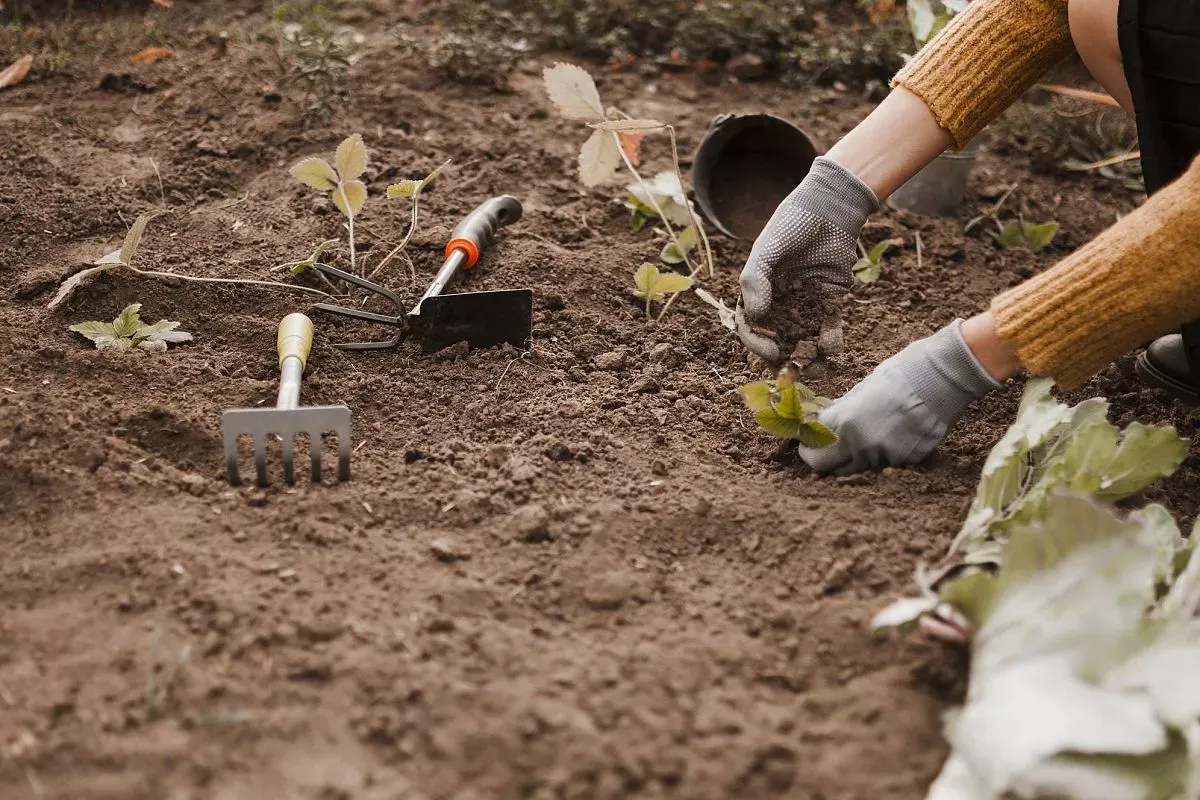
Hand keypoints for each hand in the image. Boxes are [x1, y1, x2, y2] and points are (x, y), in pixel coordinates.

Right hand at [736, 156, 877, 363]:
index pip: (750, 325)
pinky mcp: (831, 300)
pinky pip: (828, 326)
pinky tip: (832, 348)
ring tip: (814, 369)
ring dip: (806, 355)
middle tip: (789, 371)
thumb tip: (755, 316)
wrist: (830, 207)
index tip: (769, 351)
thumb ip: (755, 280)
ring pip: (802, 337)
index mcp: (757, 290)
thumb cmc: (792, 223)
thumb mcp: (767, 248)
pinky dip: (830, 340)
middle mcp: (779, 301)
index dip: (756, 342)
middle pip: (775, 337)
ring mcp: (805, 302)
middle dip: (781, 357)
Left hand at [799, 320, 1002, 475]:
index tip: (807, 440)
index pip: (812, 448)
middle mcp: (862, 446)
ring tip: (862, 434)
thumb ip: (840, 411)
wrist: (943, 378)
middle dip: (820, 458)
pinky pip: (884, 464)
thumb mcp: (861, 389)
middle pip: (827, 468)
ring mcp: (886, 457)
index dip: (807, 444)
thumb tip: (823, 421)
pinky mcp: (907, 461)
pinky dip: (879, 455)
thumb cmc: (900, 374)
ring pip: (856, 467)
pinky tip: (889, 434)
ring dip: (851, 456)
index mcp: (846, 423)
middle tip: (823, 447)